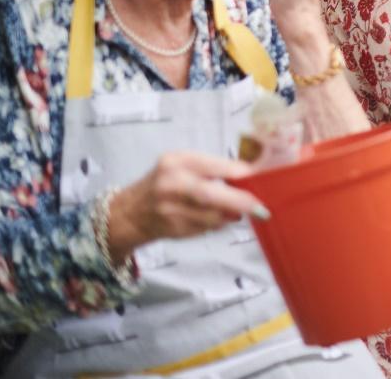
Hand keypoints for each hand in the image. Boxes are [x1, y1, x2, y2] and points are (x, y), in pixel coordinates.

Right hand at [106, 152, 267, 262]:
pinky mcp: (173, 229)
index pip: (214, 166)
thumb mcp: (184, 166)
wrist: (128, 214)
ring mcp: (169, 209)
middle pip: (210, 194)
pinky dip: (217, 224)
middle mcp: (170, 184)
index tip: (261, 180)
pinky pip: (205, 228)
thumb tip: (250, 178)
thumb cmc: (164, 183)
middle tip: (261, 208)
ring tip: (238, 211)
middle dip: (240, 201)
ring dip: (230, 215)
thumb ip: (213, 170)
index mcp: (178, 161)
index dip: (241, 174)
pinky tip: (216, 219)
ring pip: (211, 215)